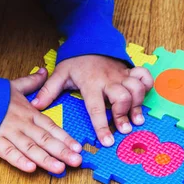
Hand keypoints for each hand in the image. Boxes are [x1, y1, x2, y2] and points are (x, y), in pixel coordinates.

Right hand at [0, 68, 82, 173]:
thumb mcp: (14, 85)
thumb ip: (31, 82)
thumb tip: (44, 71)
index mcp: (29, 112)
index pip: (51, 127)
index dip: (65, 138)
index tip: (78, 147)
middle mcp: (22, 124)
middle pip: (45, 139)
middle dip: (62, 151)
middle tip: (77, 161)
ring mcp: (9, 133)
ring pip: (30, 148)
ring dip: (46, 159)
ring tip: (59, 169)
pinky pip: (9, 153)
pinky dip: (20, 161)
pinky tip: (31, 169)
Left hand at [31, 55, 152, 146]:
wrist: (91, 42)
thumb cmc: (76, 62)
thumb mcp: (60, 74)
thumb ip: (49, 90)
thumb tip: (36, 106)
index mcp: (91, 83)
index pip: (96, 108)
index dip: (102, 126)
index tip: (107, 142)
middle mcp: (109, 80)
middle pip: (122, 97)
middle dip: (124, 114)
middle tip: (124, 129)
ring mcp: (122, 75)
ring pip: (136, 88)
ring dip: (138, 105)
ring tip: (136, 120)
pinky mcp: (130, 71)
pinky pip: (145, 76)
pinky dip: (147, 86)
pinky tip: (143, 98)